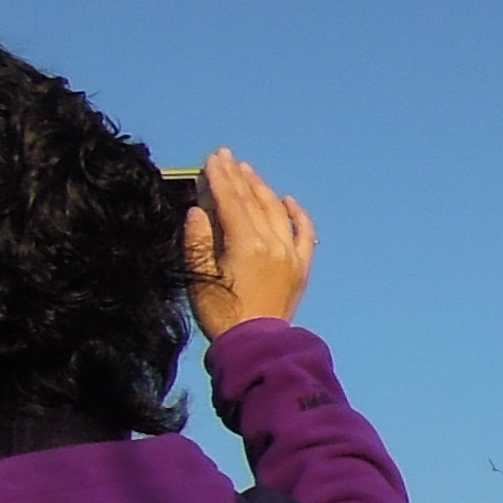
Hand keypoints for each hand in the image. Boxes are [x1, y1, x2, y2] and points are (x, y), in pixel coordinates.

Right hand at [181, 151, 316, 340]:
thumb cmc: (221, 314)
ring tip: (248, 171)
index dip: (220, 178)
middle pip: (253, 201)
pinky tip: (288, 200)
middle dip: (238, 177)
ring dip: (262, 189)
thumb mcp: (199, 277)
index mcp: (246, 244)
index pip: (231, 201)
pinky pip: (304, 233)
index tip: (212, 158)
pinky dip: (297, 214)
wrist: (255, 345)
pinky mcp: (301, 268)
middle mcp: (273, 244)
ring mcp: (290, 255)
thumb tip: (199, 209)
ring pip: (277, 211)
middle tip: (226, 157)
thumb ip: (197, 241)